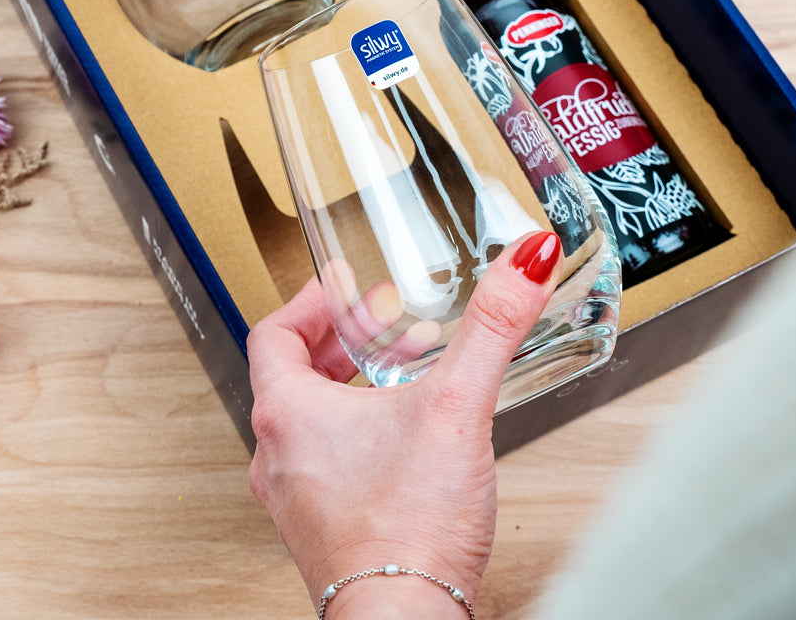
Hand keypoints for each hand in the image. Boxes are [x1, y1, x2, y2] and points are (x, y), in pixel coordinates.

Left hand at [247, 229, 562, 615]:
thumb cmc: (408, 531)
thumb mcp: (455, 404)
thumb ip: (493, 326)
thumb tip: (522, 263)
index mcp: (288, 413)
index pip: (273, 334)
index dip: (308, 302)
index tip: (338, 286)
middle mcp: (279, 456)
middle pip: (291, 374)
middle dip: (338, 341)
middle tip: (374, 324)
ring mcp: (297, 498)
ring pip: (309, 422)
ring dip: (348, 387)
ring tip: (396, 377)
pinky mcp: (323, 531)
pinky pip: (325, 464)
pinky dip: (355, 436)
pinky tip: (403, 442)